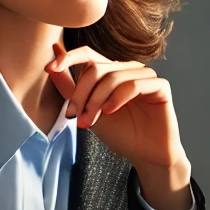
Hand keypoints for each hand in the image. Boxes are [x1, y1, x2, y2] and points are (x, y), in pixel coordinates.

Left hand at [45, 41, 190, 198]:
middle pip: (96, 68)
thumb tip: (52, 59)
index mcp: (112, 72)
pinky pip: (134, 85)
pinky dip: (118, 98)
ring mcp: (145, 76)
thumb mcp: (87, 111)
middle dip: (80, 94)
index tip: (49, 68)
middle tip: (74, 116)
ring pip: (112, 77)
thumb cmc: (121, 134)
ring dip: (96, 101)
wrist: (146, 155)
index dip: (68, 57)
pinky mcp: (160, 87)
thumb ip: (70, 87)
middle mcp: (129, 70)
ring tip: (91, 121)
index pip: (88, 55)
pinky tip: (111, 111)